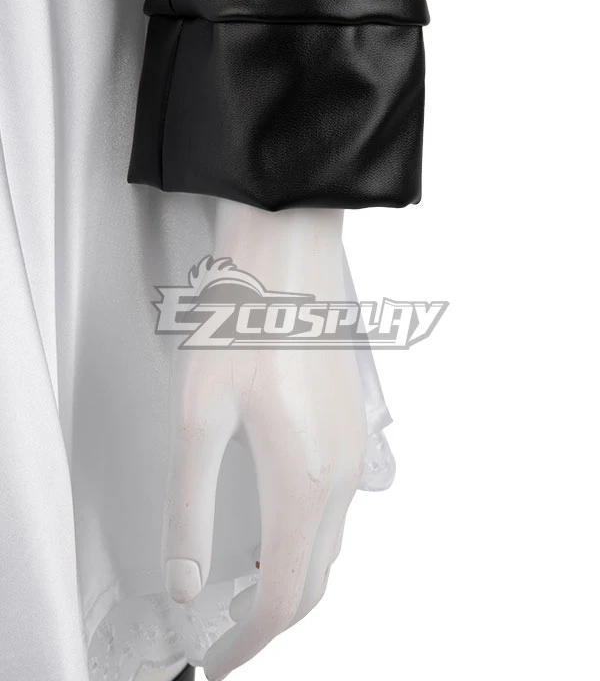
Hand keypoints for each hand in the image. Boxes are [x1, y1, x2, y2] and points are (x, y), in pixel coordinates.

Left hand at [163, 343, 366, 680]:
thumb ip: (191, 507)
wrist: (289, 262)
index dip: (250, 639)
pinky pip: (338, 509)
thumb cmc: (243, 326)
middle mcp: (341, 476)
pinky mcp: (352, 431)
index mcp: (302, 480)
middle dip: (273, 619)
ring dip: (291, 580)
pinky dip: (308, 541)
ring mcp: (353, 452)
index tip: (219, 657)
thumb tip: (188, 578)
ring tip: (243, 589)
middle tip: (228, 633)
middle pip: (315, 579)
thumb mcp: (199, 419)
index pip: (282, 594)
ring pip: (330, 547)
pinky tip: (276, 527)